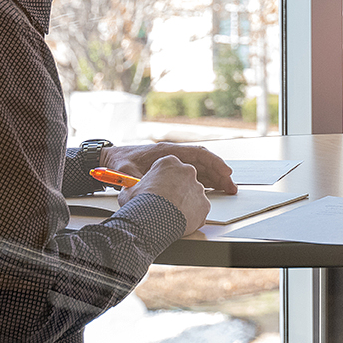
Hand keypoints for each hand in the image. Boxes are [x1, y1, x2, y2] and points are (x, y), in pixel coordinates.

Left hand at [103, 142, 236, 193]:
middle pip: (204, 162)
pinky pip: (194, 173)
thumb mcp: (127, 172)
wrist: (112, 159)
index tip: (225, 173)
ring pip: (201, 168)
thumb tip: (144, 189)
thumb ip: (137, 180)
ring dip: (215, 178)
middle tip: (231, 187)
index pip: (198, 154)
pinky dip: (205, 180)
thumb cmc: (119, 163)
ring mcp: (175, 162)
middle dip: (220, 174)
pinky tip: (212, 189)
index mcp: (167, 152)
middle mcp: (174, 155)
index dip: (214, 163)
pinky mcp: (173, 169)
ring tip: (227, 190)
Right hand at [118, 155, 208, 235]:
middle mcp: (187, 171)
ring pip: (192, 195)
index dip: (161, 179)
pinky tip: (178, 221)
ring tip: (169, 214)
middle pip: (183, 180)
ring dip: (183, 203)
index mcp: (169, 162)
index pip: (168, 168)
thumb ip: (135, 186)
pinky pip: (199, 210)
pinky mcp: (205, 204)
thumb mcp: (129, 190)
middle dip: (176, 190)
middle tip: (164, 202)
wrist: (152, 220)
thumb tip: (131, 191)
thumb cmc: (140, 203)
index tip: (157, 189)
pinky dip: (191, 216)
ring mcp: (198, 188)